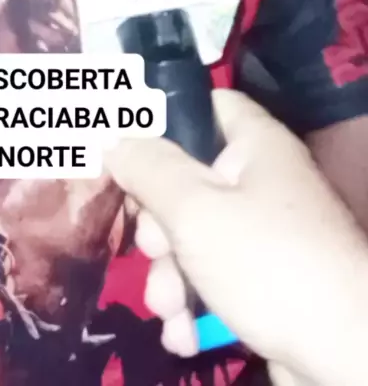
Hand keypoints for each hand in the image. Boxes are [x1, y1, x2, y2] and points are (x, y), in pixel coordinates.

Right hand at [104, 90, 367, 385]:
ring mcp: (265, 233)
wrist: (342, 351)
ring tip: (169, 306)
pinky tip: (184, 332)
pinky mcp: (264, 279)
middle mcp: (262, 181)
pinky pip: (213, 275)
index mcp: (255, 145)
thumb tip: (116, 140)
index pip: (207, 106)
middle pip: (189, 180)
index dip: (165, 122)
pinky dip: (193, 302)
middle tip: (152, 247)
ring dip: (169, 274)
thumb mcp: (195, 210)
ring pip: (194, 235)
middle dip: (158, 223)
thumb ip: (149, 170)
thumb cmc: (266, 262)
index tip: (127, 151)